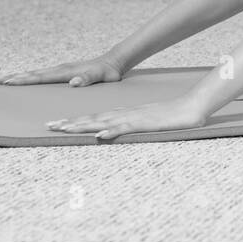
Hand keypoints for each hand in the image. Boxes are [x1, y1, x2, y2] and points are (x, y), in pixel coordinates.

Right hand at [0, 56, 123, 87]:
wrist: (113, 62)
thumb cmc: (108, 72)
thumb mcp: (101, 77)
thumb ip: (89, 79)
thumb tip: (73, 83)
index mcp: (65, 72)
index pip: (40, 77)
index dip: (23, 80)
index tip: (7, 81)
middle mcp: (60, 69)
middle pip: (32, 74)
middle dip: (14, 77)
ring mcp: (60, 70)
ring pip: (35, 73)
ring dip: (18, 76)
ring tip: (1, 80)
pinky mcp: (62, 72)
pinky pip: (42, 75)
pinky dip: (29, 77)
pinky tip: (24, 80)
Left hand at [47, 97, 206, 140]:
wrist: (193, 106)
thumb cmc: (172, 116)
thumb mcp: (147, 123)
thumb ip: (130, 126)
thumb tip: (112, 133)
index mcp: (124, 114)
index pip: (95, 117)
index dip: (75, 121)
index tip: (57, 124)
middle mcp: (125, 114)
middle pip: (93, 118)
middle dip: (70, 122)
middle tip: (49, 125)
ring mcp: (135, 118)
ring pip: (104, 121)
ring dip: (83, 125)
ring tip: (64, 128)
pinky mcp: (146, 123)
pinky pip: (126, 128)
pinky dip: (112, 131)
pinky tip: (100, 135)